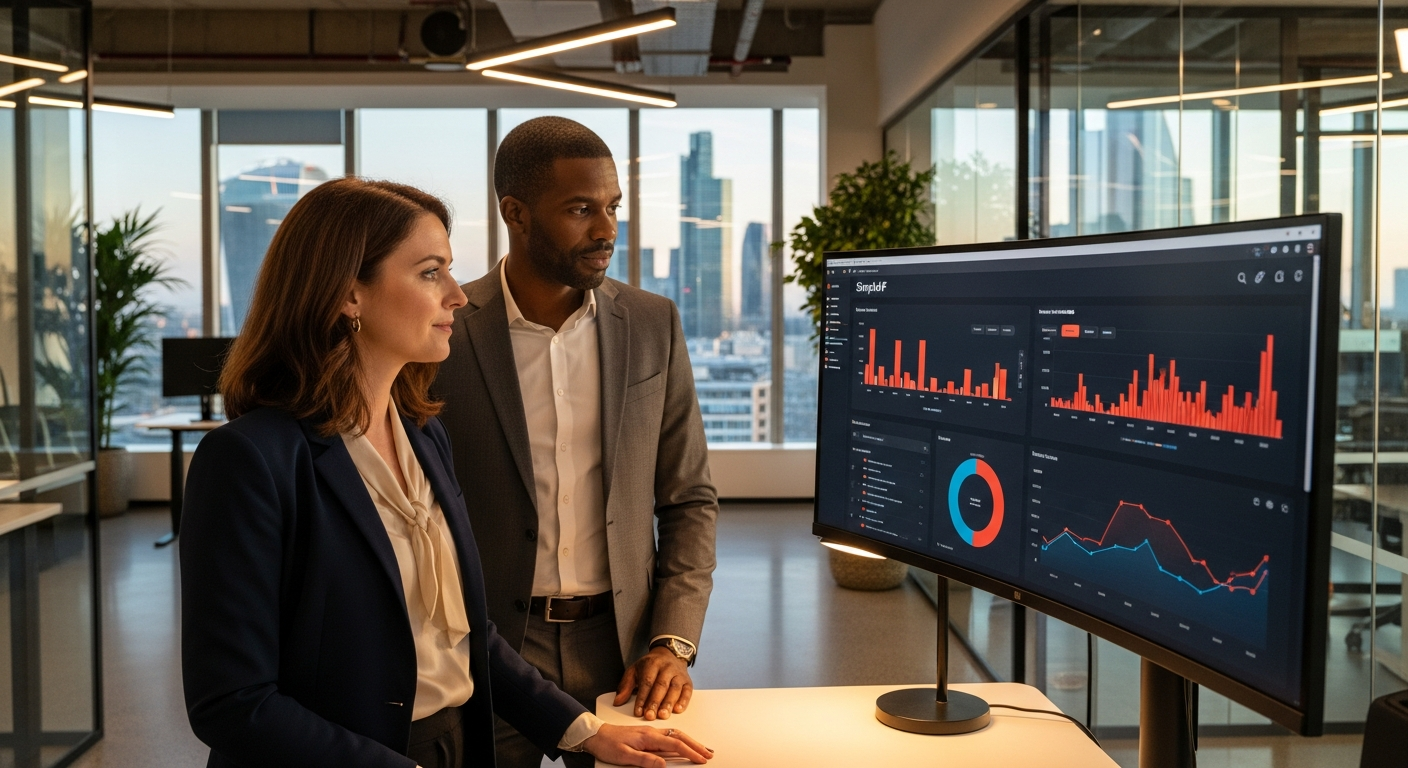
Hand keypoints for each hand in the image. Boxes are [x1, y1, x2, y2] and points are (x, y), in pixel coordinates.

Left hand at [582, 723, 711, 767]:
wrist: (595, 735)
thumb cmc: (607, 744)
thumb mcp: (625, 756)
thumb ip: (645, 760)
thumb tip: (664, 764)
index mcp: (648, 736)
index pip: (675, 744)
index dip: (690, 752)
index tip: (702, 759)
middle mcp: (651, 732)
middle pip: (680, 737)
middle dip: (696, 745)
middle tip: (709, 753)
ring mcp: (650, 732)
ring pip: (676, 734)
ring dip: (690, 741)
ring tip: (701, 748)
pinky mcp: (646, 735)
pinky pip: (668, 735)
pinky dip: (680, 739)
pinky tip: (683, 743)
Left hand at [613, 647, 693, 719]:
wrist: (669, 654)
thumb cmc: (650, 666)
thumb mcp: (634, 670)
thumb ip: (626, 686)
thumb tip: (617, 702)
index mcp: (652, 664)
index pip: (647, 682)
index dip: (642, 697)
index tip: (638, 711)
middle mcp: (667, 668)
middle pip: (661, 686)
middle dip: (655, 702)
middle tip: (650, 716)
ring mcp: (678, 674)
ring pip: (674, 689)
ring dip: (669, 703)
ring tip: (663, 715)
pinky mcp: (688, 681)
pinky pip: (687, 691)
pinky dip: (684, 701)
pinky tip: (678, 710)